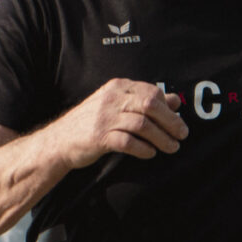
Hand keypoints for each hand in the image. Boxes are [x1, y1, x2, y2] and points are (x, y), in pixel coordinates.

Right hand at [54, 81, 187, 169]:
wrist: (59, 141)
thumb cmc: (92, 123)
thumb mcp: (117, 106)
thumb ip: (144, 101)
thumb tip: (175, 101)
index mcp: (117, 87)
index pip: (151, 92)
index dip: (168, 108)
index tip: (178, 122)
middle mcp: (111, 99)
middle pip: (150, 105)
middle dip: (171, 121)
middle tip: (182, 135)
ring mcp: (104, 118)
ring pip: (142, 125)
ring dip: (161, 138)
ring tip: (171, 148)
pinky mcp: (98, 137)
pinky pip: (128, 142)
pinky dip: (143, 149)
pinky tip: (150, 154)